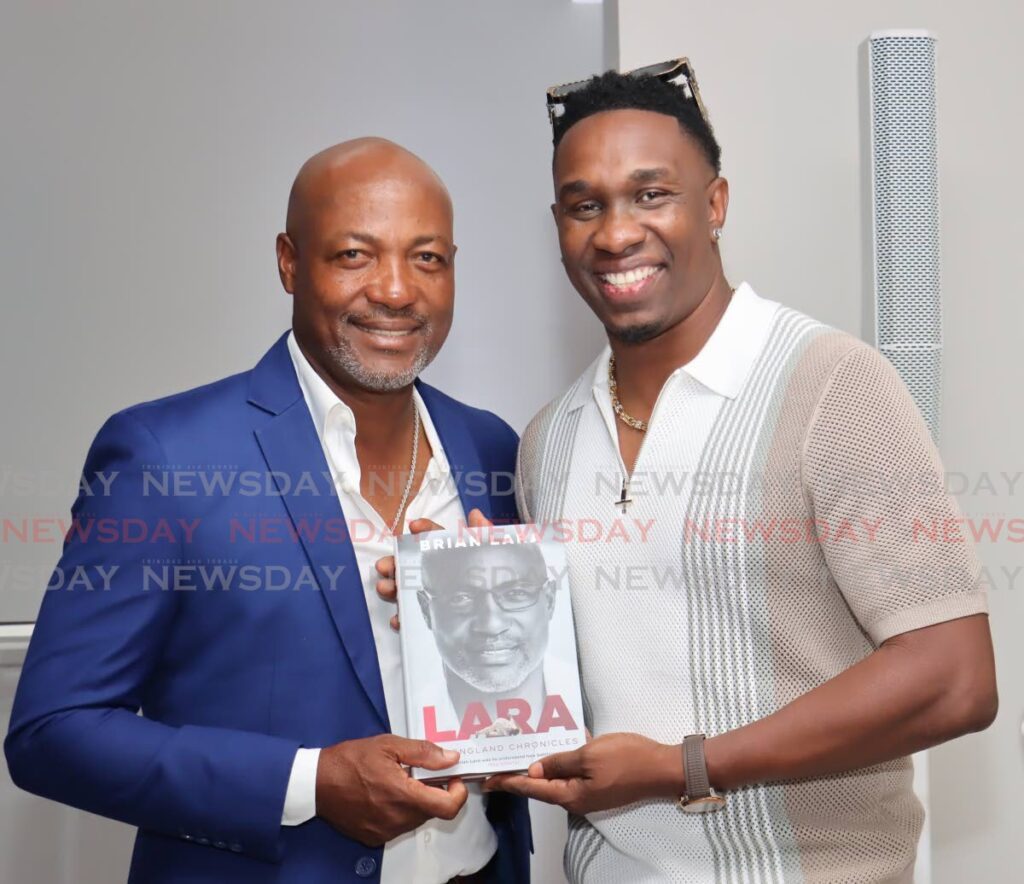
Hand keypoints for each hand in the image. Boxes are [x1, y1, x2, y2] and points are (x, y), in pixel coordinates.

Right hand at [316, 735, 466, 845]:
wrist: (315, 783)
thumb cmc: (349, 761)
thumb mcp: (388, 745)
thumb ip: (424, 752)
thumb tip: (451, 759)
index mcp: (402, 795)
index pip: (448, 807)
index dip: (458, 793)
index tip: (454, 778)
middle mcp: (396, 819)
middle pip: (433, 811)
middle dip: (434, 791)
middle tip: (420, 772)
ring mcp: (385, 831)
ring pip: (416, 819)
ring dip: (417, 801)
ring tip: (398, 781)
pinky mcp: (374, 837)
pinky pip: (399, 825)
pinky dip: (400, 811)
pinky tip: (385, 794)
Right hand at [375, 508, 493, 630]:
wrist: (507, 629)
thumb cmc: (502, 586)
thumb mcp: (502, 558)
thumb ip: (489, 537)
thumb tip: (475, 515)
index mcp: (456, 556)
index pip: (437, 538)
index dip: (425, 529)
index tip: (415, 526)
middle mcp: (441, 574)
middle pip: (413, 564)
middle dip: (396, 562)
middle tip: (385, 565)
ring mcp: (436, 597)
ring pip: (407, 588)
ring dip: (393, 587)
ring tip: (385, 588)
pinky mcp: (435, 620)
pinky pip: (415, 618)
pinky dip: (403, 618)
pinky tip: (399, 619)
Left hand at [483, 733, 682, 814]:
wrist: (662, 767)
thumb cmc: (626, 758)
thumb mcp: (588, 755)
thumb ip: (559, 762)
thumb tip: (534, 769)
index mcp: (570, 795)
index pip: (531, 788)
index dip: (508, 782)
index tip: (487, 780)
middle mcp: (576, 799)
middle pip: (541, 787)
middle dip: (519, 776)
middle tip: (497, 766)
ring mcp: (589, 793)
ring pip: (556, 780)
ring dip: (538, 769)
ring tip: (519, 757)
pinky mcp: (599, 784)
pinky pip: (572, 774)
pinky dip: (559, 763)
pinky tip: (554, 750)